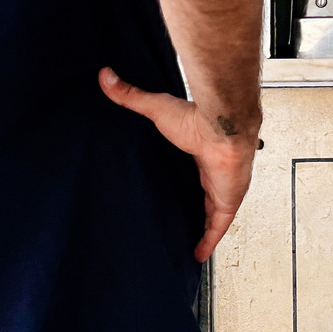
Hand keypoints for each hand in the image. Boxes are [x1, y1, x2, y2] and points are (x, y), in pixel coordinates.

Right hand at [100, 67, 259, 261]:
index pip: (195, 172)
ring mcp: (223, 190)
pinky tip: (197, 255)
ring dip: (202, 228)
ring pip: (212, 215)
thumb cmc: (196, 118)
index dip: (189, 181)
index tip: (178, 188)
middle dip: (196, 207)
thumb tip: (105, 76)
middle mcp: (216, 174)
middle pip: (205, 196)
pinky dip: (208, 241)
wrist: (222, 128)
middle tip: (180, 220)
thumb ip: (132, 96)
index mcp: (202, 154)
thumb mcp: (158, 109)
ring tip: (187, 243)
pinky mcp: (227, 203)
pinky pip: (217, 228)